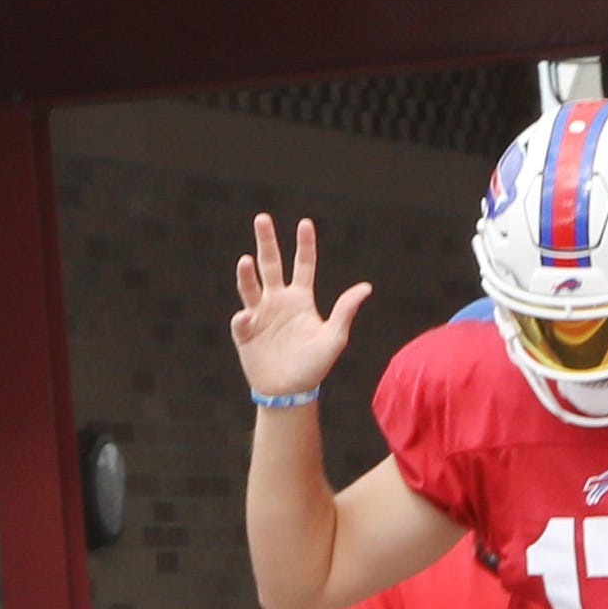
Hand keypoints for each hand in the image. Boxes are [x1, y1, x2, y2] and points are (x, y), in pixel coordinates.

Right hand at [228, 210, 371, 401]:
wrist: (289, 390)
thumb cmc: (314, 365)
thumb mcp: (334, 337)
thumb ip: (345, 311)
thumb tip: (366, 286)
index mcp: (301, 299)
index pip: (303, 265)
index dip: (304, 245)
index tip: (305, 223)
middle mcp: (278, 301)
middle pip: (271, 264)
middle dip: (266, 241)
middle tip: (262, 218)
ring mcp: (259, 314)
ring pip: (250, 286)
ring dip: (246, 273)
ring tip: (245, 260)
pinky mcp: (244, 332)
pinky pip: (241, 319)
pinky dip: (243, 318)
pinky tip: (248, 318)